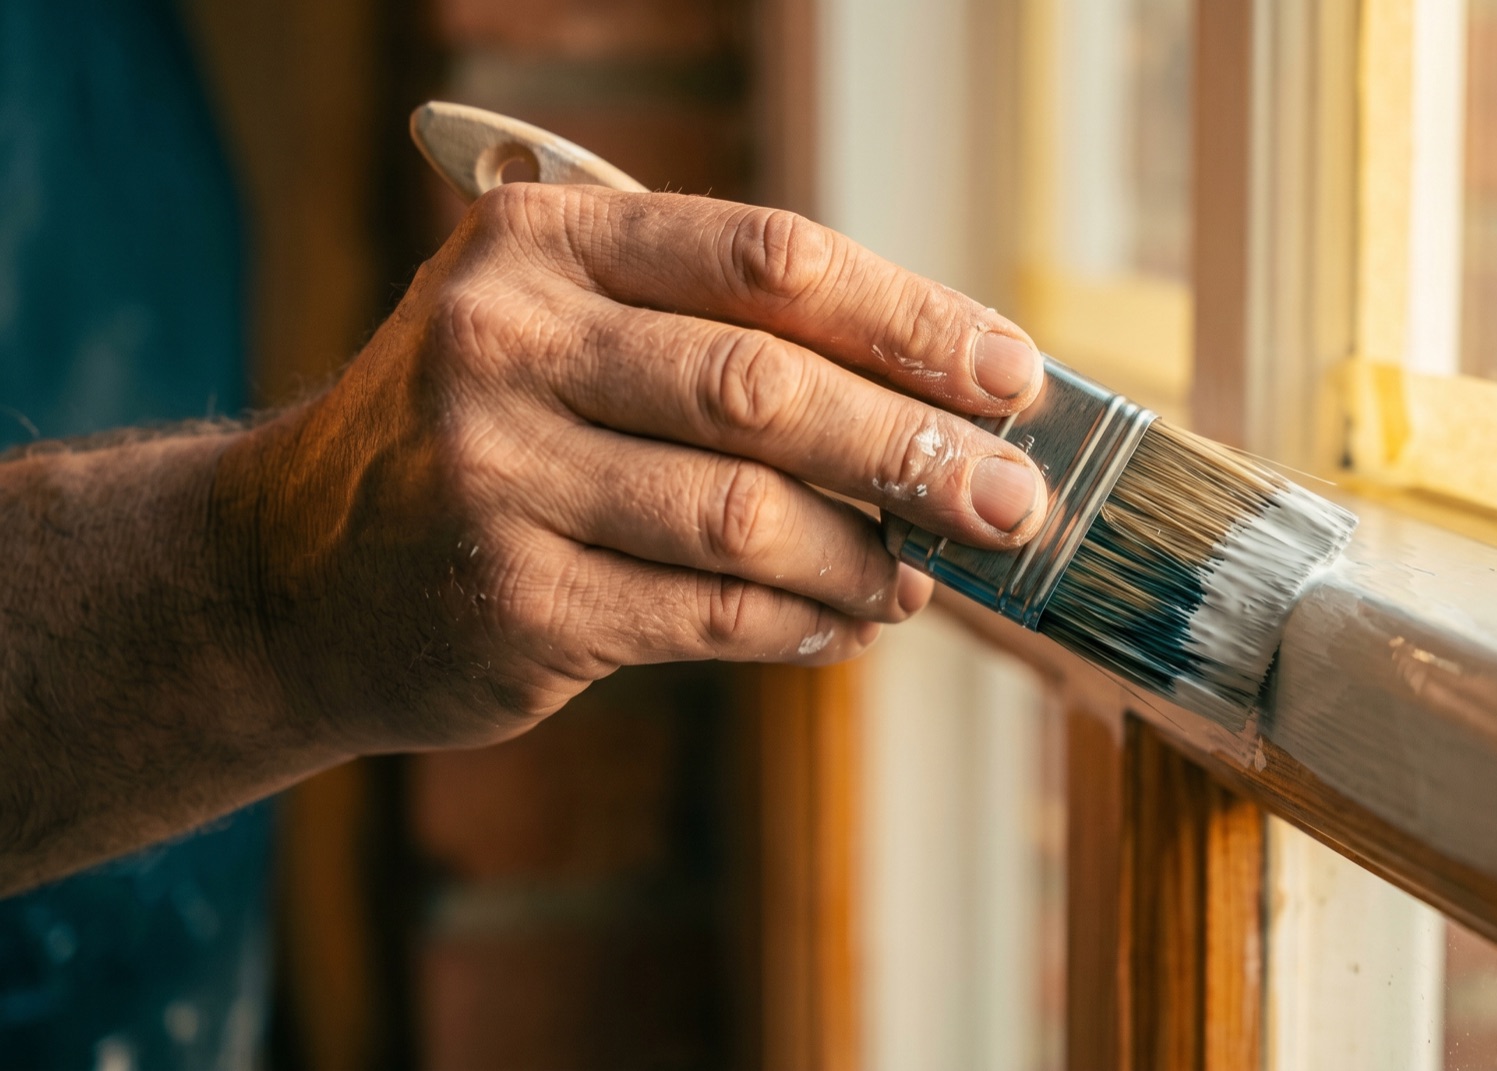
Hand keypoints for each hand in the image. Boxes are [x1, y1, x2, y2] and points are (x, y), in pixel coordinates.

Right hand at [219, 184, 1048, 753]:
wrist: (293, 573)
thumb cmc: (481, 438)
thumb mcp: (566, 334)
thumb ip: (721, 339)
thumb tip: (939, 404)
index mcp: (545, 241)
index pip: (771, 259)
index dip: (912, 316)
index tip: (1009, 374)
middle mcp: (506, 338)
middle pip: (768, 388)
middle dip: (916, 449)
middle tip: (1012, 499)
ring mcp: (496, 472)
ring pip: (748, 516)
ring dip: (865, 556)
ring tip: (921, 575)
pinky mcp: (509, 598)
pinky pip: (706, 612)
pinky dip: (800, 624)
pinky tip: (844, 623)